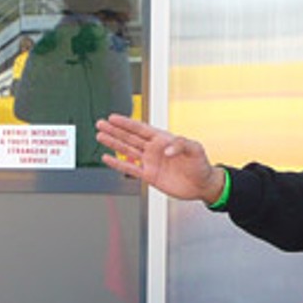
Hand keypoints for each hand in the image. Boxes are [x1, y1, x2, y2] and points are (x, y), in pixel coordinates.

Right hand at [95, 114, 222, 201]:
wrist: (202, 184)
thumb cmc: (200, 165)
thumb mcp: (195, 149)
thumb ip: (180, 145)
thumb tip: (166, 150)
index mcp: (163, 139)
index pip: (141, 128)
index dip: (127, 123)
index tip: (114, 118)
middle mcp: (154, 149)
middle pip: (129, 137)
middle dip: (114, 130)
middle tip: (101, 124)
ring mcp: (150, 162)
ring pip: (126, 150)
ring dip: (113, 143)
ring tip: (101, 136)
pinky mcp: (149, 175)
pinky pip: (130, 168)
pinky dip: (118, 164)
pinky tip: (108, 158)